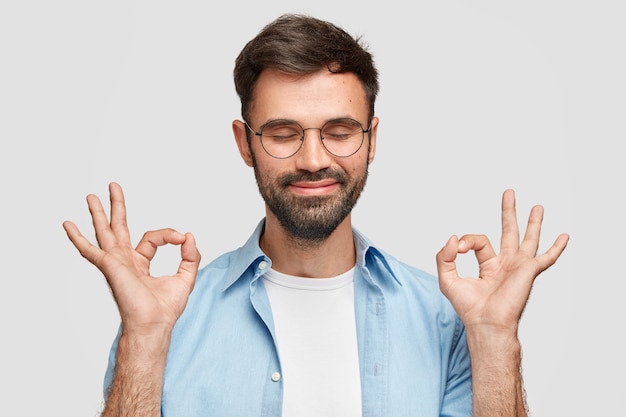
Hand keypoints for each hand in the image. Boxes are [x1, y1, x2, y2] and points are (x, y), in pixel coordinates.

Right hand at [63, 182, 200, 332]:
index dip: (169, 235)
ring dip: (98, 213)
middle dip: (116, 207)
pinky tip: (67, 224)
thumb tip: (188, 236)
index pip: (153, 238)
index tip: (182, 239)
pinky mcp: (110, 266)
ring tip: (91, 196)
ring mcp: (115, 263)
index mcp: (140, 263)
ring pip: (104, 232)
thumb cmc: (165, 309)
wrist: (154, 324)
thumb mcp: (185, 278)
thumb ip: (190, 256)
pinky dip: (77, 238)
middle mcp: (125, 261)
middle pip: (119, 227)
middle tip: (113, 187)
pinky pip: (90, 250)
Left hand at [436, 189, 568, 334]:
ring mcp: (519, 267)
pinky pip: (546, 257)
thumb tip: (453, 238)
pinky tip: (564, 236)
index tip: (457, 248)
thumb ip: (444, 257)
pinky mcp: (528, 271)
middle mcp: (506, 264)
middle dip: (508, 211)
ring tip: (537, 206)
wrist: (486, 323)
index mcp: (489, 265)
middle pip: (508, 231)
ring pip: (528, 238)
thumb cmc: (469, 308)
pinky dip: (556, 247)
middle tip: (509, 193)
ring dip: (533, 222)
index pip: (478, 241)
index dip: (466, 240)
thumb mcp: (447, 279)